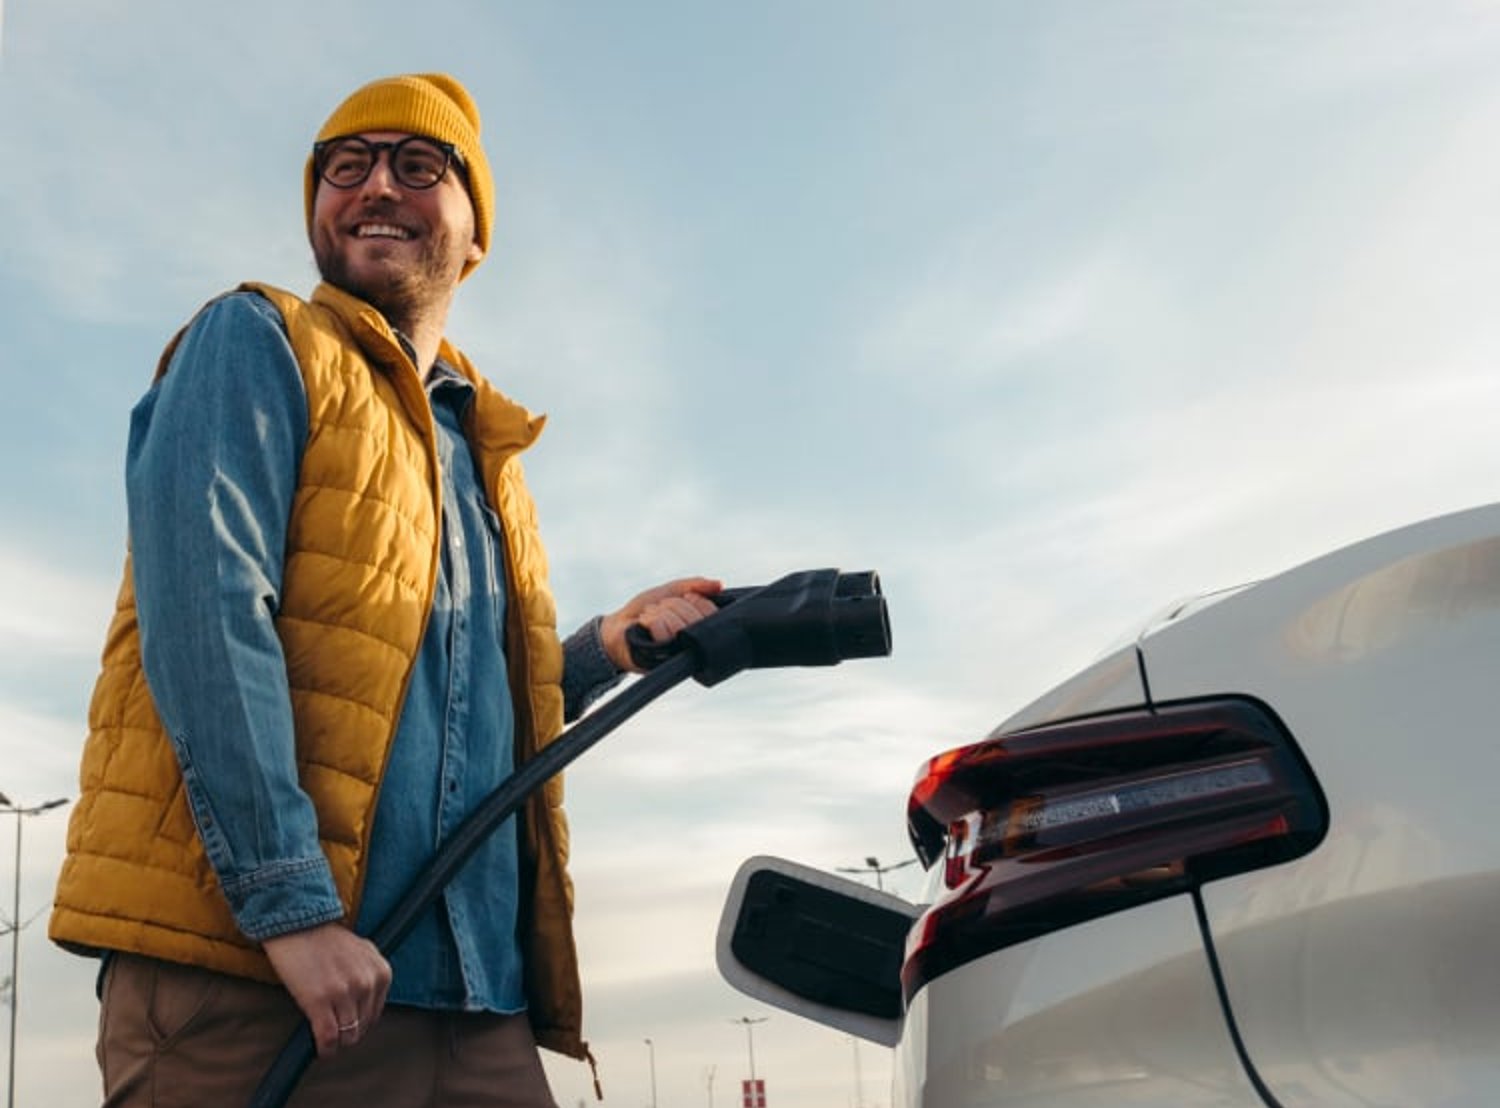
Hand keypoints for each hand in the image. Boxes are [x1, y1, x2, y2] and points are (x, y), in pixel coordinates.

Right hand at [262, 922, 391, 1056]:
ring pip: (347, 1036)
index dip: (360, 1023)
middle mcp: (367, 983)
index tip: (348, 1025)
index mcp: (381, 972)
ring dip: (336, 1042)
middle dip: (348, 1033)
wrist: (297, 924)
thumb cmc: (325, 939)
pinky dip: (325, 1049)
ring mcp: (344, 993)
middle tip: (335, 1032)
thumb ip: (369, 974)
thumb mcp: (361, 951)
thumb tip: (368, 1003)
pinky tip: (320, 1049)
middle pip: (362, 1027)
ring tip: (327, 1041)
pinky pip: (328, 1038)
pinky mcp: (320, 1002)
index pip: (375, 1014)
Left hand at [600, 576, 722, 671]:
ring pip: (679, 623)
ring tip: (650, 618)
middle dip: (673, 605)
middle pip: (695, 618)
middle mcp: (691, 644)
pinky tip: (644, 624)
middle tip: (662, 609)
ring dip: (660, 612)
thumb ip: (694, 585)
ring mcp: (677, 654)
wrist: (616, 628)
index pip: (712, 612)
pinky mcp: (662, 661)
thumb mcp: (670, 591)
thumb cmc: (643, 611)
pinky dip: (651, 620)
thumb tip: (719, 584)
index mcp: (697, 627)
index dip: (695, 599)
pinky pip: (663, 630)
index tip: (683, 598)